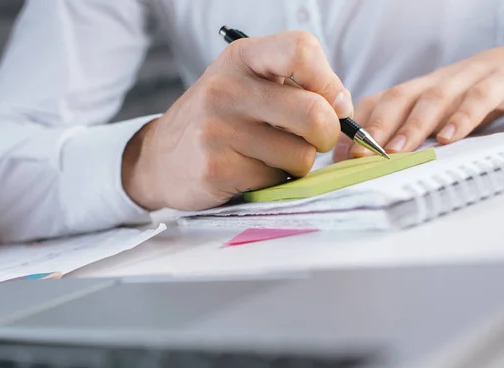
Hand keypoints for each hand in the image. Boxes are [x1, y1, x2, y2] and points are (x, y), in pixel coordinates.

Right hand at [122, 31, 352, 210]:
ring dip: (297, 163)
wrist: (160, 157)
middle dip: (327, 135)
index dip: (330, 82)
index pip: (302, 50)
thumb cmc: (220, 119)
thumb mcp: (249, 85)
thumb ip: (295, 87)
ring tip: (269, 156)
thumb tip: (343, 107)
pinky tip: (249, 171)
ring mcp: (218, 129)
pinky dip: (273, 181)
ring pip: (300, 155)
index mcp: (242, 58)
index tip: (333, 104)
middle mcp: (228, 88)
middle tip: (314, 141)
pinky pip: (275, 180)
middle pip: (314, 114)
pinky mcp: (216, 167)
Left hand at [334, 46, 503, 160]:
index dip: (357, 128)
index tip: (342, 155)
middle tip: (360, 154)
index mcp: (413, 91)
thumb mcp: (433, 117)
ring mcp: (464, 80)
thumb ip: (406, 135)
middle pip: (398, 98)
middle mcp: (432, 82)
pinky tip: (450, 138)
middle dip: (376, 127)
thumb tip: (367, 165)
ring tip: (396, 151)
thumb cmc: (466, 102)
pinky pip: (478, 98)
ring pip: (433, 98)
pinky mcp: (497, 83)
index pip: (377, 103)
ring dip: (412, 126)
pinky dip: (463, 117)